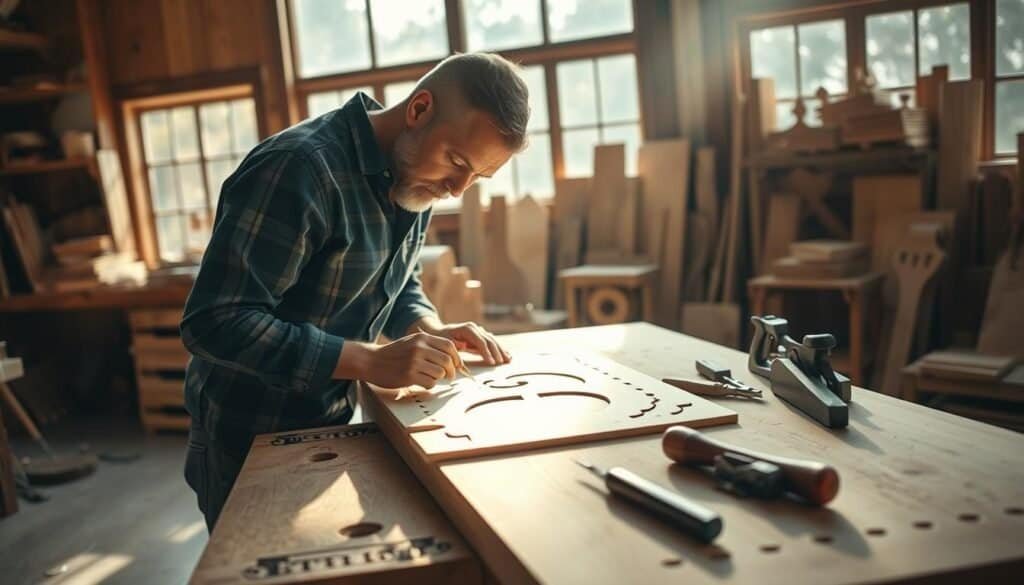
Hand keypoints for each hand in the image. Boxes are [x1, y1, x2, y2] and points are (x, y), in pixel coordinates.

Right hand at [335, 333, 459, 388]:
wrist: (371, 360)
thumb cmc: (394, 354)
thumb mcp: (412, 341)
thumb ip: (430, 346)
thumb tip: (453, 356)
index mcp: (422, 338)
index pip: (449, 346)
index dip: (456, 357)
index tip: (457, 365)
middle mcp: (419, 348)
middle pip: (447, 361)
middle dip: (451, 371)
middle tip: (449, 377)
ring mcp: (414, 362)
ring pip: (440, 373)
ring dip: (438, 378)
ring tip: (429, 377)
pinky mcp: (409, 375)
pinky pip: (430, 383)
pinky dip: (429, 385)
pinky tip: (421, 381)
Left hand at [420, 321, 510, 365]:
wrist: (440, 332)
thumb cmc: (442, 338)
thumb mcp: (445, 341)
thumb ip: (454, 344)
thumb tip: (463, 346)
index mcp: (467, 329)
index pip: (480, 341)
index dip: (486, 352)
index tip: (491, 362)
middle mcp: (475, 328)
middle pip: (489, 340)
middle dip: (496, 352)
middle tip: (501, 363)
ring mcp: (479, 331)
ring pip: (493, 341)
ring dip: (501, 350)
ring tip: (508, 360)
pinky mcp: (481, 336)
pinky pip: (492, 342)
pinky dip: (500, 349)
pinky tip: (507, 355)